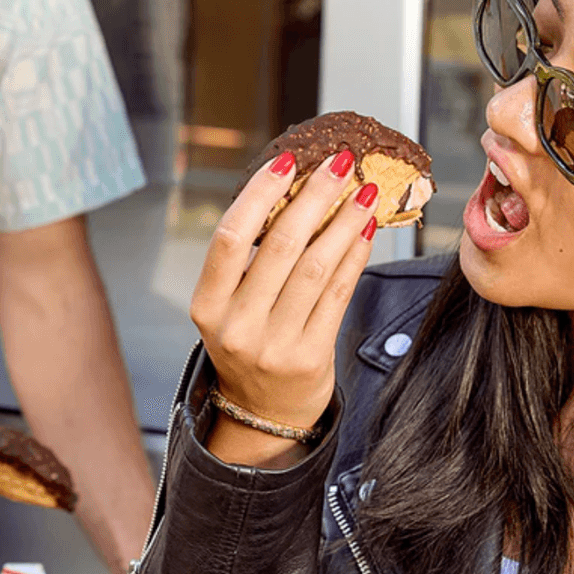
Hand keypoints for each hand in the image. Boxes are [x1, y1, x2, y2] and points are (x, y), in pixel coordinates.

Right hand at [189, 149, 379, 465]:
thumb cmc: (251, 345)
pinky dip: (354, 257)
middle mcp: (237, 326)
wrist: (265, 413)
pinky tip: (365, 231)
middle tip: (342, 164)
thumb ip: (251, 260)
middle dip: (315, 197)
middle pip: (280, 246)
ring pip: (315, 268)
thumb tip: (296, 191)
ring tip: (364, 193)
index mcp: (208, 305)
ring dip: (344, 223)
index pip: (230, 237)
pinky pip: (338, 295)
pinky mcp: (310, 357)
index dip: (259, 193)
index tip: (287, 160)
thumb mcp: (232, 307)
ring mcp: (274, 344)